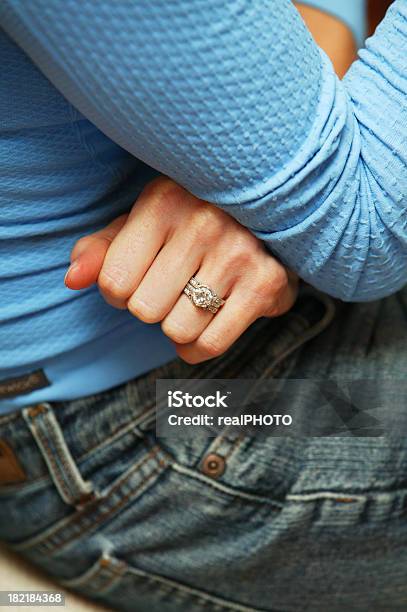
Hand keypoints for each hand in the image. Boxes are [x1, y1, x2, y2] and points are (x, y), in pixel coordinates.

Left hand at [65, 177, 297, 363]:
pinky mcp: (265, 285)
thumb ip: (102, 249)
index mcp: (164, 201)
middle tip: (170, 288)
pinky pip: (210, 344)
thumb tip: (73, 279)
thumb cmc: (192, 223)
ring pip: (177, 330)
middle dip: (151, 307)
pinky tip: (202, 324)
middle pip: (144, 310)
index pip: (114, 282)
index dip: (118, 291)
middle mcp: (203, 224)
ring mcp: (238, 254)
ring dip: (176, 325)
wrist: (266, 218)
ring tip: (191, 299)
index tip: (138, 278)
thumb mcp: (143, 223)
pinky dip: (197, 346)